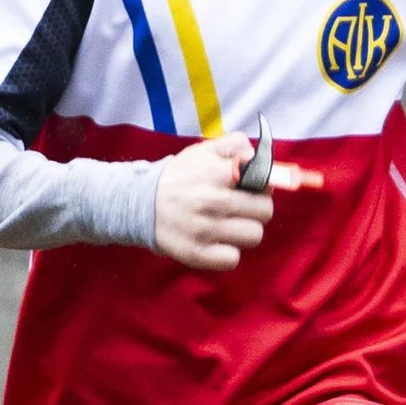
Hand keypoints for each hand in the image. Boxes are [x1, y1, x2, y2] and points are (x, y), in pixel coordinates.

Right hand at [151, 133, 323, 272]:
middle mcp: (210, 201)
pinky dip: (227, 252)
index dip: (265, 183)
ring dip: (245, 230)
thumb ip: (235, 145)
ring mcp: (203, 230)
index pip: (263, 178)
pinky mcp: (196, 254)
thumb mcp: (203, 151)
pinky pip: (233, 259)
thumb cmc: (181, 177)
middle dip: (257, 207)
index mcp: (214, 173)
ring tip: (229, 224)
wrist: (140, 203)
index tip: (255, 185)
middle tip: (242, 206)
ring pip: (254, 236)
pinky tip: (216, 241)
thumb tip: (261, 157)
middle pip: (265, 211)